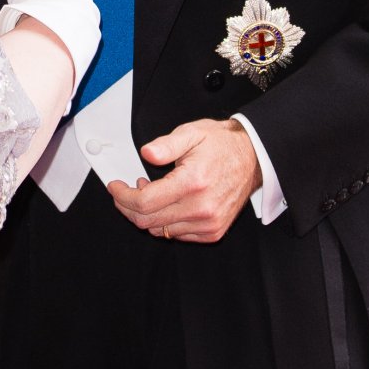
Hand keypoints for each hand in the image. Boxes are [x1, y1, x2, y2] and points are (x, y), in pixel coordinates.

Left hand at [107, 118, 260, 241]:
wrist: (253, 158)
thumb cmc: (222, 145)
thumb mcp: (192, 133)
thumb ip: (166, 145)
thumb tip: (146, 153)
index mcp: (193, 182)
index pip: (145, 202)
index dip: (122, 195)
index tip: (115, 187)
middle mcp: (202, 207)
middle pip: (147, 220)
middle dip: (128, 206)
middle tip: (126, 191)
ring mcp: (208, 223)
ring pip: (160, 230)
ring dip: (147, 214)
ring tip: (151, 192)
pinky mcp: (213, 231)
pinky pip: (176, 235)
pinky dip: (165, 222)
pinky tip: (167, 204)